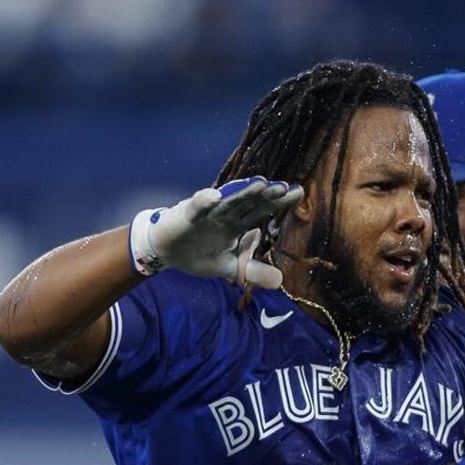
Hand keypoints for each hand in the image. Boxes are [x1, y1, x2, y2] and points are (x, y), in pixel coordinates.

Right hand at [129, 176, 302, 286]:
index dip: (279, 202)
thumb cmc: (198, 253)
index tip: (298, 193)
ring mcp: (207, 213)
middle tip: (285, 186)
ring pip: (227, 200)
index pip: (262, 211)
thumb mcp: (228, 268)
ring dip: (243, 192)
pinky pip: (196, 206)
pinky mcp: (187, 215)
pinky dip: (204, 201)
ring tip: (261, 183)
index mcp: (237, 224)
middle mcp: (225, 214)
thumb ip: (252, 272)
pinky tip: (214, 196)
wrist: (165, 252)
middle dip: (267, 195)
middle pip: (250, 202)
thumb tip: (280, 281)